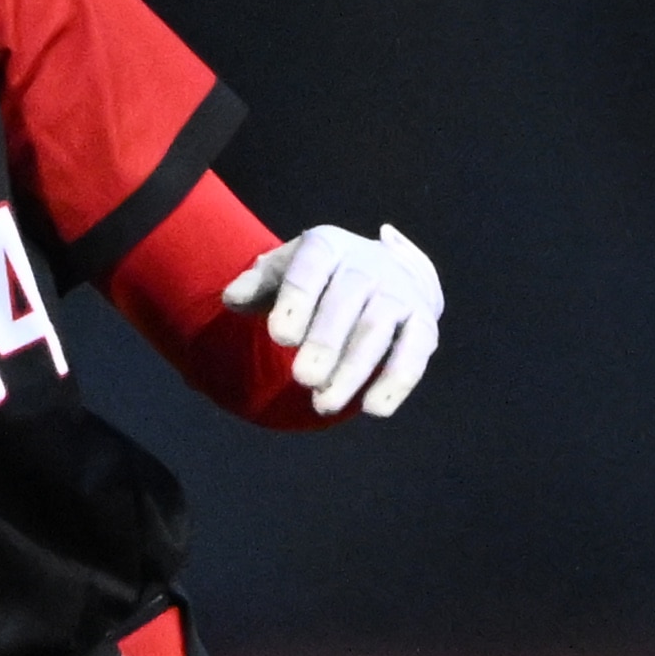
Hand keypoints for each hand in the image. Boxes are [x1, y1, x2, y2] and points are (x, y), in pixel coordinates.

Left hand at [221, 224, 442, 418]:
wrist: (377, 271)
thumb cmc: (315, 278)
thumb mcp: (282, 271)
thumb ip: (256, 285)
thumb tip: (232, 298)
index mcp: (327, 246)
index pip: (312, 268)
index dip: (297, 300)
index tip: (279, 336)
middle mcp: (368, 264)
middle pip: (347, 301)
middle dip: (326, 343)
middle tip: (303, 379)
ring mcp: (399, 292)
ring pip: (378, 329)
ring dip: (353, 370)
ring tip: (324, 404)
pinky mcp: (423, 322)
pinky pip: (414, 350)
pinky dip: (397, 380)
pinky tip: (374, 409)